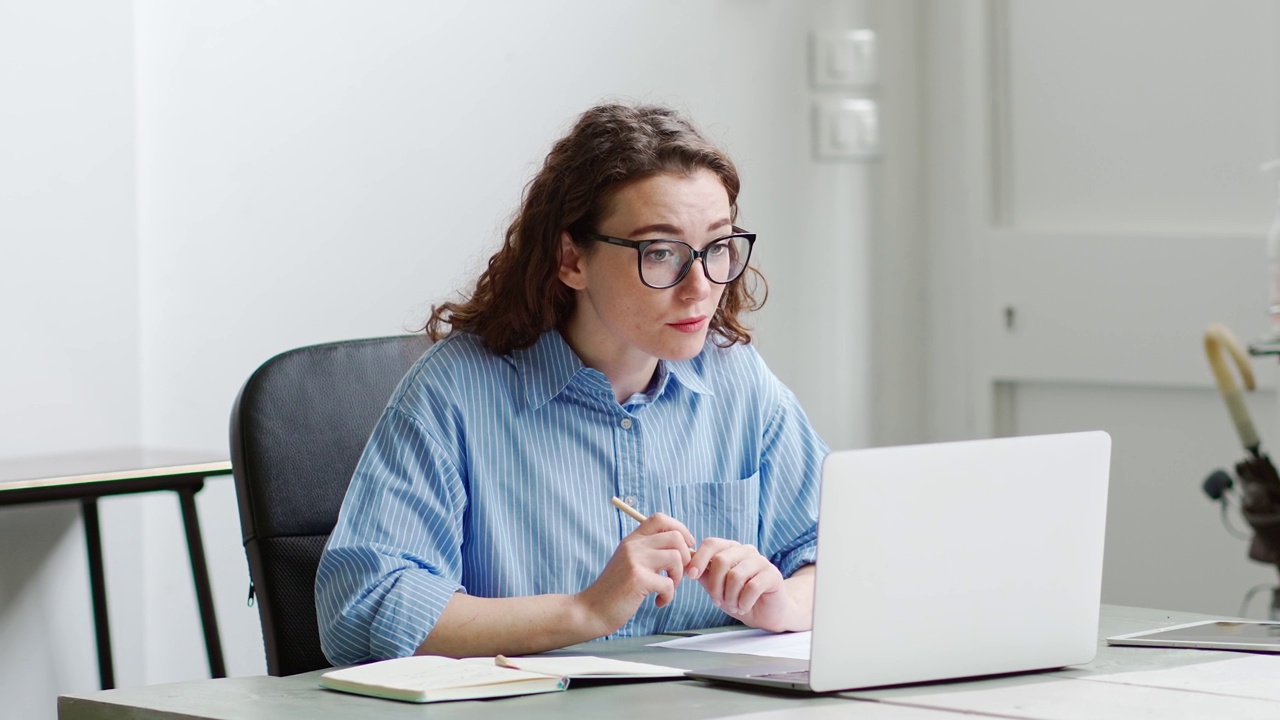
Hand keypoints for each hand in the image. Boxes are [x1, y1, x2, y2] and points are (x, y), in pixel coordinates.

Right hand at [574, 513, 695, 636]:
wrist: (591, 610)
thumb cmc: (614, 591)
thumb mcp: (628, 563)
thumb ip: (648, 553)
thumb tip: (682, 549)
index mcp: (632, 540)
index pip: (660, 518)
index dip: (680, 529)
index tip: (685, 547)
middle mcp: (633, 546)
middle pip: (675, 536)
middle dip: (685, 557)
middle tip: (675, 575)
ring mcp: (635, 560)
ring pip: (676, 557)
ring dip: (678, 577)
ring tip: (667, 589)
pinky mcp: (637, 579)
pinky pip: (668, 583)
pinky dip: (668, 596)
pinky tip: (658, 602)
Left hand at [687, 538, 805, 632]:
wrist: (766, 613)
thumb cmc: (739, 597)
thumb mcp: (715, 585)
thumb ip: (702, 572)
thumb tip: (682, 560)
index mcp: (730, 549)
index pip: (711, 543)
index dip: (698, 559)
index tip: (691, 576)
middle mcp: (746, 550)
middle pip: (721, 560)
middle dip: (715, 586)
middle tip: (718, 602)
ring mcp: (761, 561)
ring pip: (735, 575)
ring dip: (730, 597)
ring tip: (733, 606)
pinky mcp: (773, 575)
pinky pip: (752, 587)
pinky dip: (743, 602)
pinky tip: (744, 608)